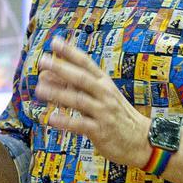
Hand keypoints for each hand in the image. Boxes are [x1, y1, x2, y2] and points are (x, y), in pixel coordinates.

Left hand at [34, 36, 150, 166]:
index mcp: (104, 83)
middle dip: (61, 69)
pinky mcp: (101, 131)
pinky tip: (51, 119)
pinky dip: (66, 121)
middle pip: (81, 78)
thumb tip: (46, 76)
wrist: (142, 140)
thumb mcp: (100, 96)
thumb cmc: (116, 114)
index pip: (86, 63)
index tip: (55, 41)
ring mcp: (103, 112)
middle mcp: (104, 94)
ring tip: (39, 89)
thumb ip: (74, 86)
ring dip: (58, 94)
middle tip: (43, 61)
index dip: (71, 52)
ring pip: (79, 100)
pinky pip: (81, 124)